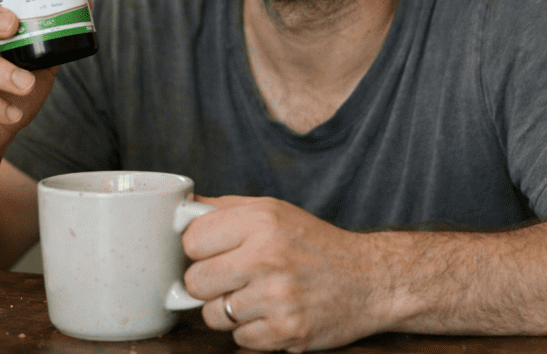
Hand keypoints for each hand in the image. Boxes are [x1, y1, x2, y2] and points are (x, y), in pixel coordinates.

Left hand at [182, 196, 385, 351]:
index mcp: (261, 220)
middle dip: (208, 283)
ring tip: (256, 296)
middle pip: (194, 281)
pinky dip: (251, 330)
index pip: (191, 239)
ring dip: (229, 310)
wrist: (369, 280)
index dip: (198, 249)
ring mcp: (277, 297)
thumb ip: (224, 209)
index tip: (212, 252)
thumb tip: (178, 208)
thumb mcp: (273, 211)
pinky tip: (272, 313)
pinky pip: (238, 338)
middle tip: (232, 278)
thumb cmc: (314, 244)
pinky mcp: (286, 331)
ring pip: (212, 315)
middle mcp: (267, 256)